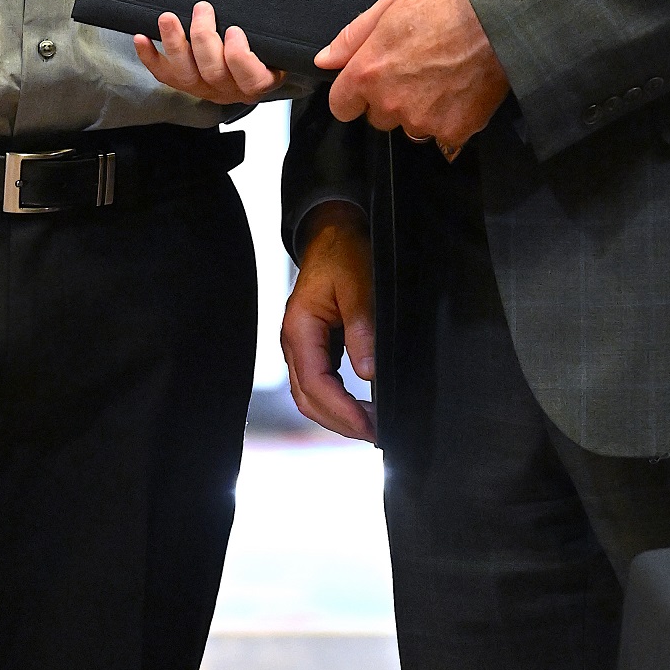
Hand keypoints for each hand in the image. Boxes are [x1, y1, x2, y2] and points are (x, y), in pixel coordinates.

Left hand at [134, 2, 284, 104]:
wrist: (252, 68)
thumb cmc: (267, 51)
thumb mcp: (280, 46)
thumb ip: (277, 34)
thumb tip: (274, 2)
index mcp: (258, 81)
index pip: (250, 77)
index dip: (239, 56)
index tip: (234, 30)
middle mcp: (229, 90)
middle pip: (213, 71)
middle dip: (203, 37)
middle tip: (202, 8)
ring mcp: (203, 88)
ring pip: (186, 73)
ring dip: (174, 43)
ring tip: (167, 18)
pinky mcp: (183, 83)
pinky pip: (163, 74)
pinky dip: (149, 57)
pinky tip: (141, 36)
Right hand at [281, 202, 375, 440]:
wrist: (333, 234)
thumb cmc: (344, 253)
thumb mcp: (358, 283)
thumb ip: (362, 326)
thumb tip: (368, 373)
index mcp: (299, 327)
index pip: (314, 382)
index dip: (340, 410)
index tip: (369, 426)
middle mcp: (293, 342)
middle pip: (307, 398)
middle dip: (339, 422)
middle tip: (375, 435)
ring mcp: (301, 346)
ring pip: (310, 396)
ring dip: (337, 417)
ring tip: (371, 427)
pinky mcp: (313, 348)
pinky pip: (319, 384)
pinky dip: (337, 402)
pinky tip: (361, 408)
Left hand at [316, 0, 508, 156]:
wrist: (495, 19)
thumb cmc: (442, 6)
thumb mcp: (388, 7)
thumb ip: (351, 38)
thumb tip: (325, 60)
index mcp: (367, 74)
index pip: (341, 107)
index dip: (352, 94)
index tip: (367, 84)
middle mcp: (390, 104)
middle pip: (377, 118)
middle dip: (389, 99)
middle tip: (413, 70)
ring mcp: (423, 121)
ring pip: (410, 127)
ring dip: (418, 110)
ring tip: (440, 78)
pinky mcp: (454, 132)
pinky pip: (442, 135)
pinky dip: (449, 118)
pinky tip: (459, 90)